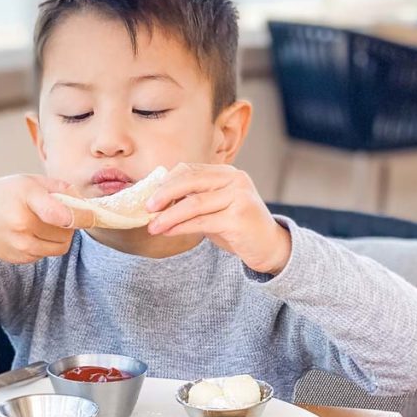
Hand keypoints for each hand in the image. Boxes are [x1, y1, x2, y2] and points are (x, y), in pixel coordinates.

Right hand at [0, 174, 94, 266]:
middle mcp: (21, 224)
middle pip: (67, 231)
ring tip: (45, 221)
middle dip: (70, 222)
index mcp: (25, 198)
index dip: (81, 217)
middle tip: (57, 211)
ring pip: (61, 245)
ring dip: (61, 235)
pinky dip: (47, 243)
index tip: (91, 215)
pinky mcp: (21, 258)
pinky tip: (31, 232)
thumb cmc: (4, 195)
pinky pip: (48, 253)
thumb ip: (61, 188)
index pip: (59, 214)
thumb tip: (86, 203)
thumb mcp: (29, 181)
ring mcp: (20, 245)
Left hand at [146, 163, 291, 273]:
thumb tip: (157, 201)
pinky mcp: (238, 219)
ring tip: (153, 226)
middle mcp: (235, 180)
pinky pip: (202, 222)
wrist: (269, 246)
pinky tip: (168, 232)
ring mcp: (239, 198)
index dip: (166, 182)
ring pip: (193, 204)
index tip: (148, 196)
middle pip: (190, 181)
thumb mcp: (215, 207)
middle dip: (164, 194)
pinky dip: (181, 227)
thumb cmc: (237, 226)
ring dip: (168, 216)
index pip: (189, 170)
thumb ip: (193, 199)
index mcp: (227, 173)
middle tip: (147, 208)